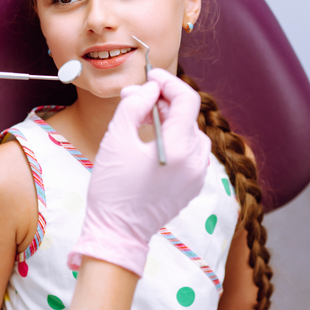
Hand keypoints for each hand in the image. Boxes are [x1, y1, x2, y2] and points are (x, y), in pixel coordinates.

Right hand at [68, 68, 211, 275]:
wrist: (117, 232)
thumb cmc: (113, 187)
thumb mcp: (117, 139)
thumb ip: (135, 105)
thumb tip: (150, 88)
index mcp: (180, 148)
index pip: (187, 99)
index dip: (168, 81)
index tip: (150, 76)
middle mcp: (196, 161)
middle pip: (188, 116)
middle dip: (164, 102)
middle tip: (136, 100)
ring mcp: (197, 176)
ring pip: (190, 133)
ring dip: (170, 122)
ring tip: (143, 123)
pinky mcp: (192, 187)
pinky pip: (189, 153)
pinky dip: (174, 141)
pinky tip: (151, 145)